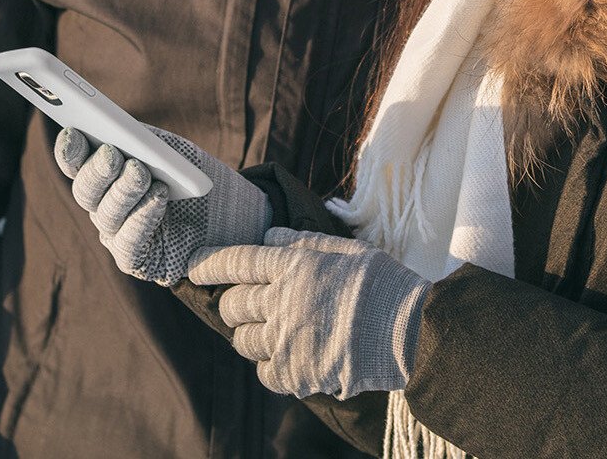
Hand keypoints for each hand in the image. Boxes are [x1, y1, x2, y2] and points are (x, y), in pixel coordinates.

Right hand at [52, 126, 268, 284]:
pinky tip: (158, 197)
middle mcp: (102, 204)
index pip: (74, 162)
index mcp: (102, 173)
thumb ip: (144, 142)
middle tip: (112, 154)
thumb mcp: (172, 150)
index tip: (74, 131)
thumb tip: (118, 132)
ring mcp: (115, 234)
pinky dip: (142, 218)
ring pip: (105, 215)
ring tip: (142, 173)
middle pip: (85, 191)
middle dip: (96, 171)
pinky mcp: (134, 261)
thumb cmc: (194, 177)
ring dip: (124, 191)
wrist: (231, 215)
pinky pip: (128, 243)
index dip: (69, 149)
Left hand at [186, 228, 428, 399]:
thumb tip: (269, 234)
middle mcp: (282, 300)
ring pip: (243, 340)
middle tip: (244, 306)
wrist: (412, 332)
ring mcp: (287, 339)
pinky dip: (271, 367)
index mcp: (293, 266)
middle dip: (231, 305)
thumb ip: (302, 242)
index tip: (194, 269)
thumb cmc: (383, 285)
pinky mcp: (296, 372)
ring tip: (272, 333)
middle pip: (233, 304)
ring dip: (251, 336)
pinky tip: (288, 359)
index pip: (235, 262)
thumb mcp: (345, 249)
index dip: (209, 265)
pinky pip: (265, 372)